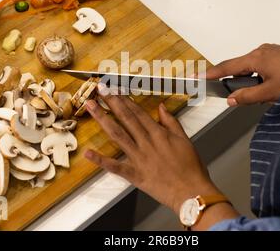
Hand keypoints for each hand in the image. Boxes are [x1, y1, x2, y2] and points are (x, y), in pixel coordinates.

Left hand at [84, 85, 223, 215]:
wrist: (191, 191)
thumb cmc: (190, 167)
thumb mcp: (184, 139)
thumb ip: (171, 122)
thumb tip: (161, 107)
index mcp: (158, 133)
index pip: (138, 112)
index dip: (125, 99)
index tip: (115, 89)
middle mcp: (146, 142)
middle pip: (126, 118)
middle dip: (111, 102)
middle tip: (100, 89)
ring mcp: (138, 158)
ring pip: (117, 135)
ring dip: (103, 119)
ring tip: (91, 107)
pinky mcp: (134, 174)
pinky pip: (115, 166)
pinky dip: (101, 160)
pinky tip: (88, 152)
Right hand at [206, 44, 279, 105]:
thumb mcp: (271, 92)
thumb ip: (247, 96)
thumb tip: (231, 99)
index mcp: (257, 58)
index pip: (227, 66)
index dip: (211, 73)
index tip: (198, 76)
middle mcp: (261, 50)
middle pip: (239, 67)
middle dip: (237, 82)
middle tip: (234, 94)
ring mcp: (270, 51)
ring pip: (252, 68)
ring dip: (253, 82)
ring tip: (267, 94)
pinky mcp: (278, 54)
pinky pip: (261, 66)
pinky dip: (261, 77)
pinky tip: (272, 87)